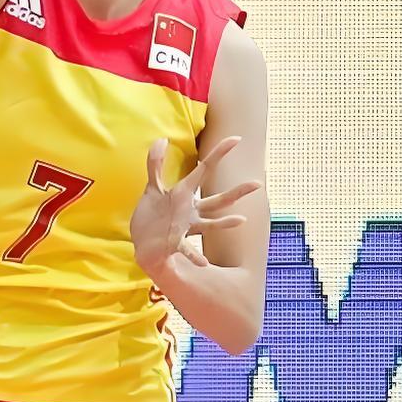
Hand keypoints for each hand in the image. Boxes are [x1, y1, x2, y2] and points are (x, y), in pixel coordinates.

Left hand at [130, 135, 261, 274]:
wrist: (144, 242)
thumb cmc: (152, 215)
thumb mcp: (153, 187)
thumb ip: (156, 163)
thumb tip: (163, 138)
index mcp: (186, 194)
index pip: (205, 169)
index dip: (219, 153)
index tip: (236, 139)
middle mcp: (191, 211)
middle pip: (218, 200)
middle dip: (237, 193)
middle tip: (258, 184)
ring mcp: (186, 226)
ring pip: (210, 224)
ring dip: (226, 223)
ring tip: (242, 220)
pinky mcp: (175, 242)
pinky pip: (187, 249)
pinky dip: (195, 256)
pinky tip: (203, 262)